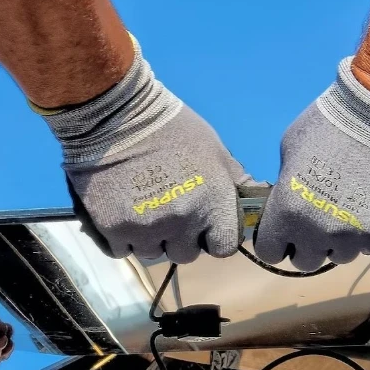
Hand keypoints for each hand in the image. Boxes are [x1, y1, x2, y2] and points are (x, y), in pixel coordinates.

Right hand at [42, 38, 256, 262]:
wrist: (115, 114)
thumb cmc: (172, 128)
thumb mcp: (214, 150)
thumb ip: (235, 182)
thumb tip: (256, 202)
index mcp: (213, 204)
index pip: (224, 247)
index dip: (214, 237)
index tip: (204, 226)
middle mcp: (183, 222)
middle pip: (186, 254)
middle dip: (180, 238)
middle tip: (168, 210)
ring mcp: (147, 228)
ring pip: (153, 253)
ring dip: (150, 239)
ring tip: (142, 208)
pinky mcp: (114, 230)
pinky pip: (122, 250)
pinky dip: (122, 237)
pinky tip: (122, 211)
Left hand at [254, 58, 369, 270]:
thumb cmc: (331, 121)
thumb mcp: (291, 149)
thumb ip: (287, 184)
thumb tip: (289, 199)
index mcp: (290, 213)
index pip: (271, 252)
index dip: (276, 240)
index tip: (284, 230)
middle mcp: (322, 232)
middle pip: (306, 262)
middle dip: (307, 245)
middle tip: (317, 222)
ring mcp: (359, 235)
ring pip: (342, 256)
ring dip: (340, 240)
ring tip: (349, 211)